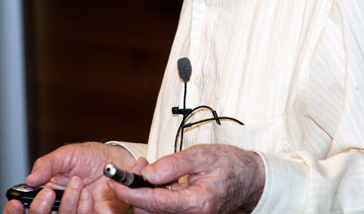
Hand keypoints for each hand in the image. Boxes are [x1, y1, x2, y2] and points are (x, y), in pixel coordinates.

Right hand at [3, 142, 135, 213]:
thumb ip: (47, 165)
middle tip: (50, 191)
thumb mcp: (67, 155)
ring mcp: (75, 213)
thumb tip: (30, 179)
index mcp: (47, 191)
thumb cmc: (91, 156)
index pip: (27, 207)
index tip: (15, 204)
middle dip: (41, 208)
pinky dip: (86, 209)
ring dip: (69, 204)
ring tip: (79, 184)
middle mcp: (59, 206)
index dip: (17, 209)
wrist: (118, 162)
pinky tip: (91, 195)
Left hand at [107, 144, 265, 213]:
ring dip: (142, 191)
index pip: (155, 202)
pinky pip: (161, 208)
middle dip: (133, 189)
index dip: (130, 191)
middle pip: (149, 210)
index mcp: (197, 203)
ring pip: (153, 210)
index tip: (114, 180)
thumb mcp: (202, 155)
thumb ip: (173, 164)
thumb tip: (147, 172)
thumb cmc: (230, 165)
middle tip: (130, 167)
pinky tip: (157, 178)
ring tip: (146, 168)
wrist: (250, 179)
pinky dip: (152, 193)